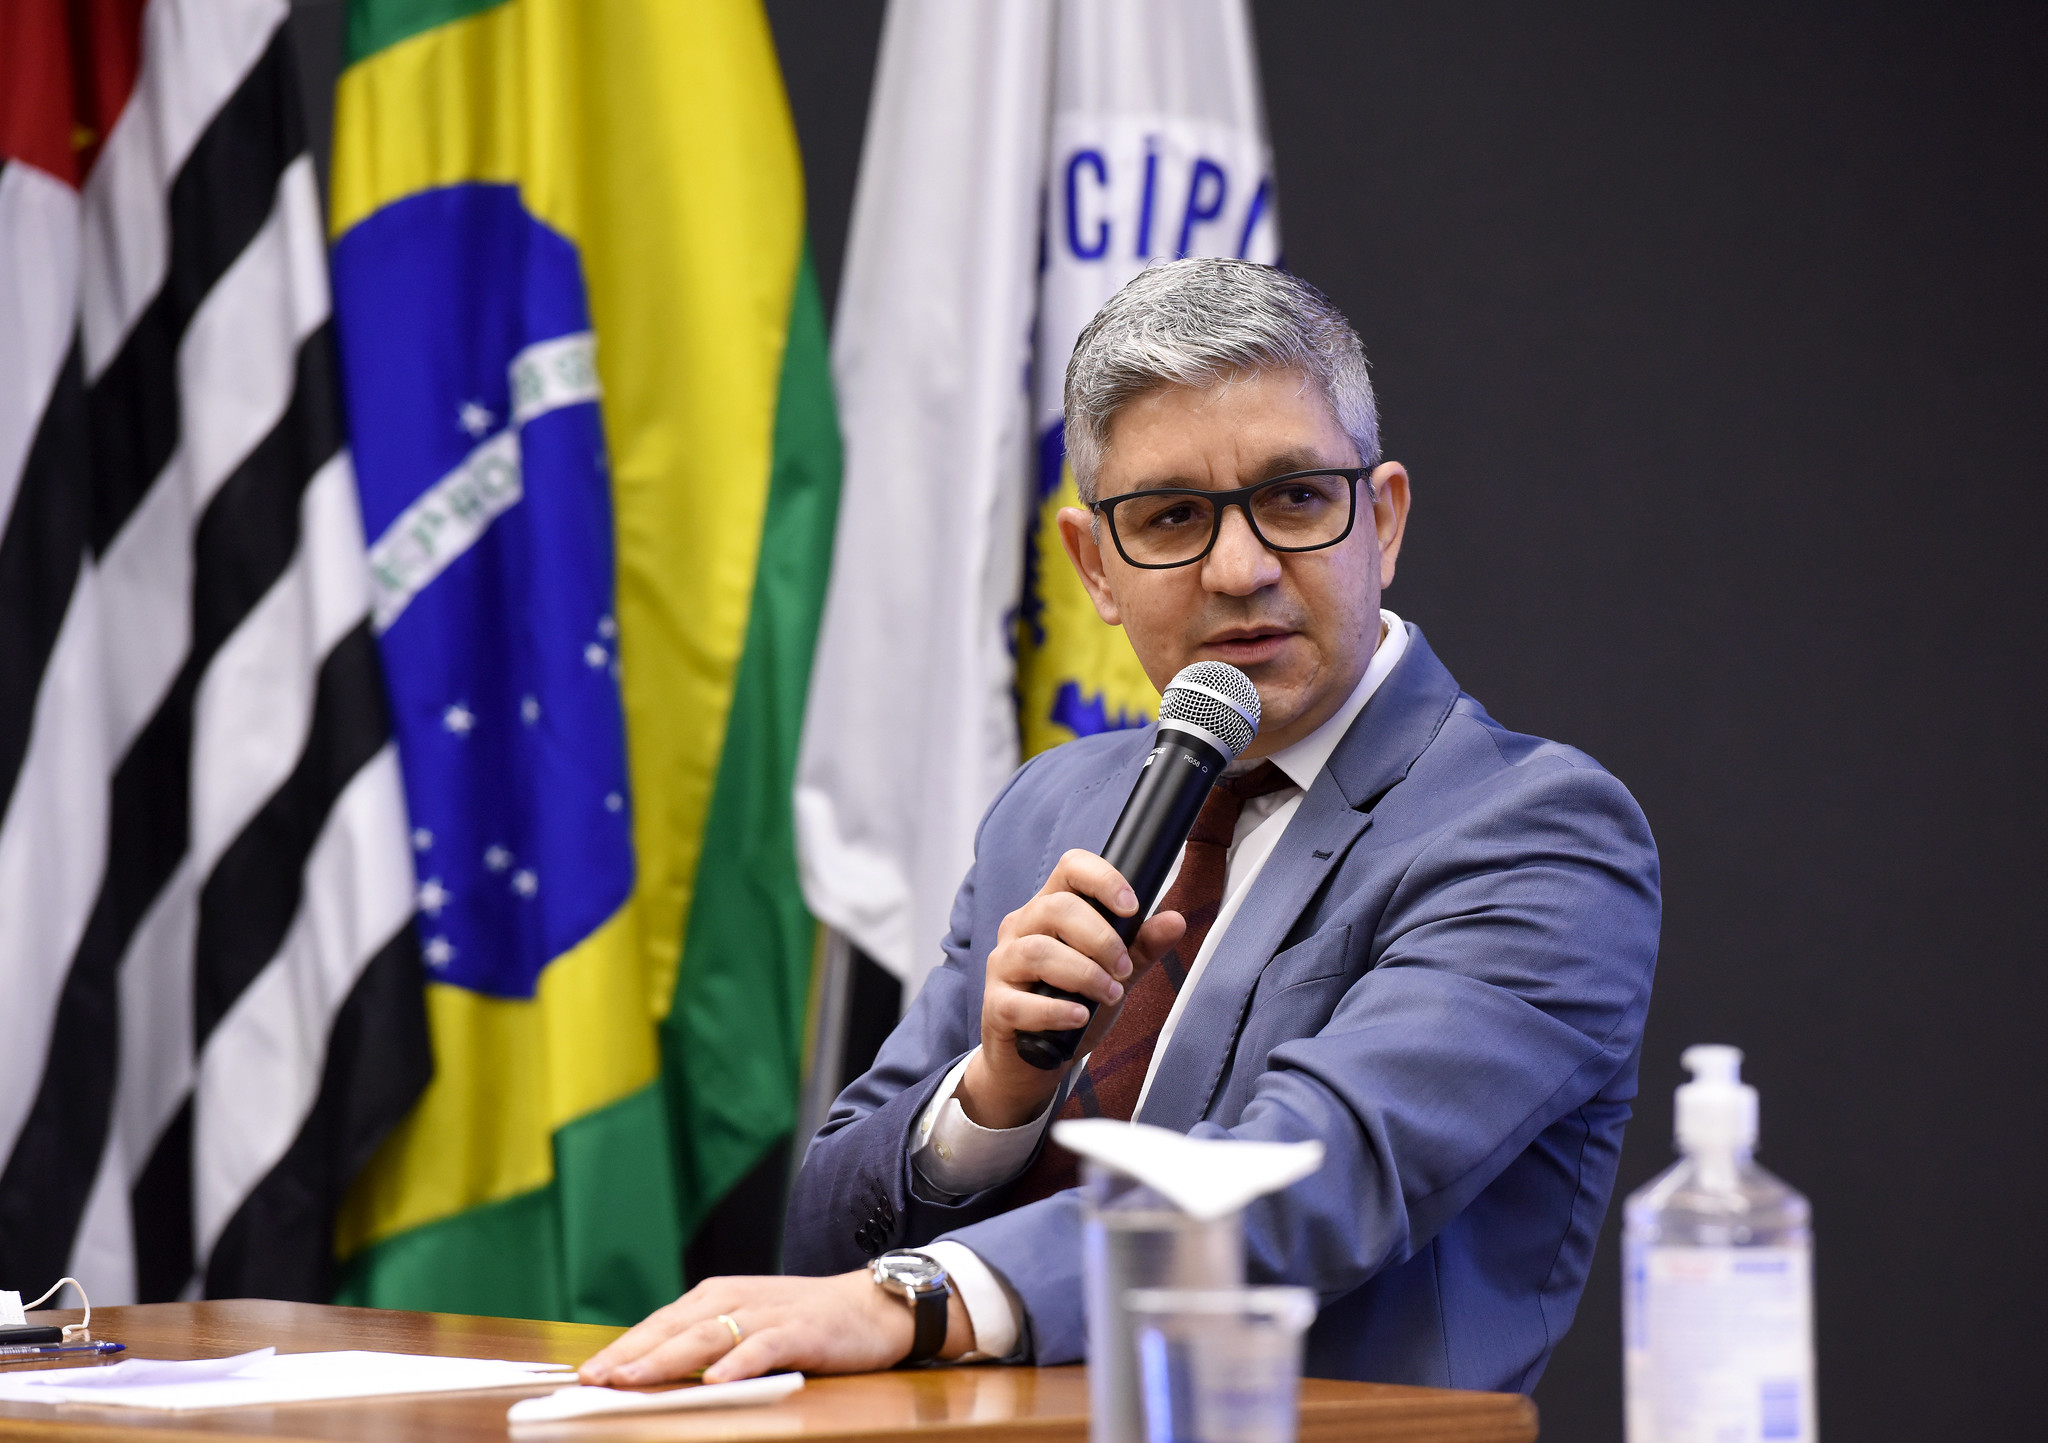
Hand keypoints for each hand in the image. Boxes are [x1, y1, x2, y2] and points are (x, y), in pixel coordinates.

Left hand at [579, 1270, 975, 1385]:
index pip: (658, 1324)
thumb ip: (705, 1346)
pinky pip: (763, 1347)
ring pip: (708, 1336)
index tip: (583, 1376)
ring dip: (667, 1359)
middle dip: (630, 1355)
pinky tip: (716, 1382)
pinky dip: (738, 1364)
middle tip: (592, 1381)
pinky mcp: (801, 1330)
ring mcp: (768, 1313)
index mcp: (717, 1297)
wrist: (873, 1306)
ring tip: (633, 1380)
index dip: (621, 1349)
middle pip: (673, 1329)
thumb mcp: (748, 1327)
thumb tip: (648, 1377)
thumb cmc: (805, 1323)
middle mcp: (736, 1299)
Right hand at [957, 848, 1187, 1129]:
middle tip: (1124, 969)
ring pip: (1037, 951)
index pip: (1069, 868)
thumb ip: (1141, 947)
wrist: (1032, 1062)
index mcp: (1048, 910)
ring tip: (1111, 995)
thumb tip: (1175, 920)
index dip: (1102, 879)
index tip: (1132, 907)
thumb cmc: (1071, 1006)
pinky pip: (1020, 1003)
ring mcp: (1003, 967)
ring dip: (1084, 974)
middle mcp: (1020, 929)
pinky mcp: (995, 1006)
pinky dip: (1056, 1010)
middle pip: (1056, 907)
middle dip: (1101, 938)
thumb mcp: (1113, 973)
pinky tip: (1080, 1018)